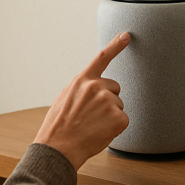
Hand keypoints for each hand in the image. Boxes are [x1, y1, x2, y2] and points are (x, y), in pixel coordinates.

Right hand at [34, 33, 130, 169]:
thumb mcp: (64, 99)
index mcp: (81, 81)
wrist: (58, 148)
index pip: (101, 58)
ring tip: (92, 126)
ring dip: (110, 116)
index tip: (126, 36)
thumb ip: (81, 90)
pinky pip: (123, 120)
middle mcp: (96, 87)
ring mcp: (108, 101)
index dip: (115, 46)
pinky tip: (100, 132)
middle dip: (108, 100)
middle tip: (92, 116)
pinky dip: (115, 128)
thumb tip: (93, 90)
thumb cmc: (58, 127)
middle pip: (114, 89)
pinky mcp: (118, 117)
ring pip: (118, 106)